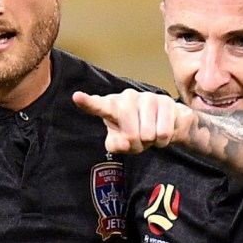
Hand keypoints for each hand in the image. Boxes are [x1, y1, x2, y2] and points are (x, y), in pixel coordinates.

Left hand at [72, 89, 190, 153]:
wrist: (164, 123)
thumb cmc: (135, 131)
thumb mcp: (120, 141)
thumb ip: (115, 145)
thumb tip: (126, 143)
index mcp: (111, 105)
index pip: (98, 106)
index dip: (88, 102)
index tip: (76, 97)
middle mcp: (127, 97)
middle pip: (131, 133)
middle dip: (136, 145)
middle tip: (138, 141)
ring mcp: (146, 97)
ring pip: (148, 135)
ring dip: (150, 142)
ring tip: (149, 134)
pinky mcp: (165, 102)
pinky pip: (163, 133)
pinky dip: (162, 141)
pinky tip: (160, 132)